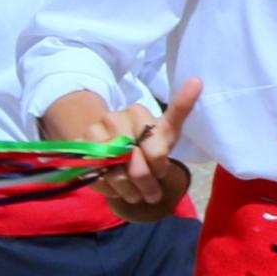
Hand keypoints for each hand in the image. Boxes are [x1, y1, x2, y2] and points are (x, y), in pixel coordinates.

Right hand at [97, 79, 201, 219]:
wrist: (109, 139)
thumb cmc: (146, 138)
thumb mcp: (165, 128)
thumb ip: (181, 109)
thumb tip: (198, 81)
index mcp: (137, 112)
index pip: (156, 151)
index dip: (160, 168)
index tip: (161, 171)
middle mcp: (112, 119)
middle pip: (136, 166)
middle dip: (147, 185)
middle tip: (151, 193)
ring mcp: (92, 135)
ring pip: (116, 175)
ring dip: (130, 191)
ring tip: (136, 194)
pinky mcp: (78, 151)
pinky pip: (98, 179)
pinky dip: (110, 190)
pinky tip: (118, 189)